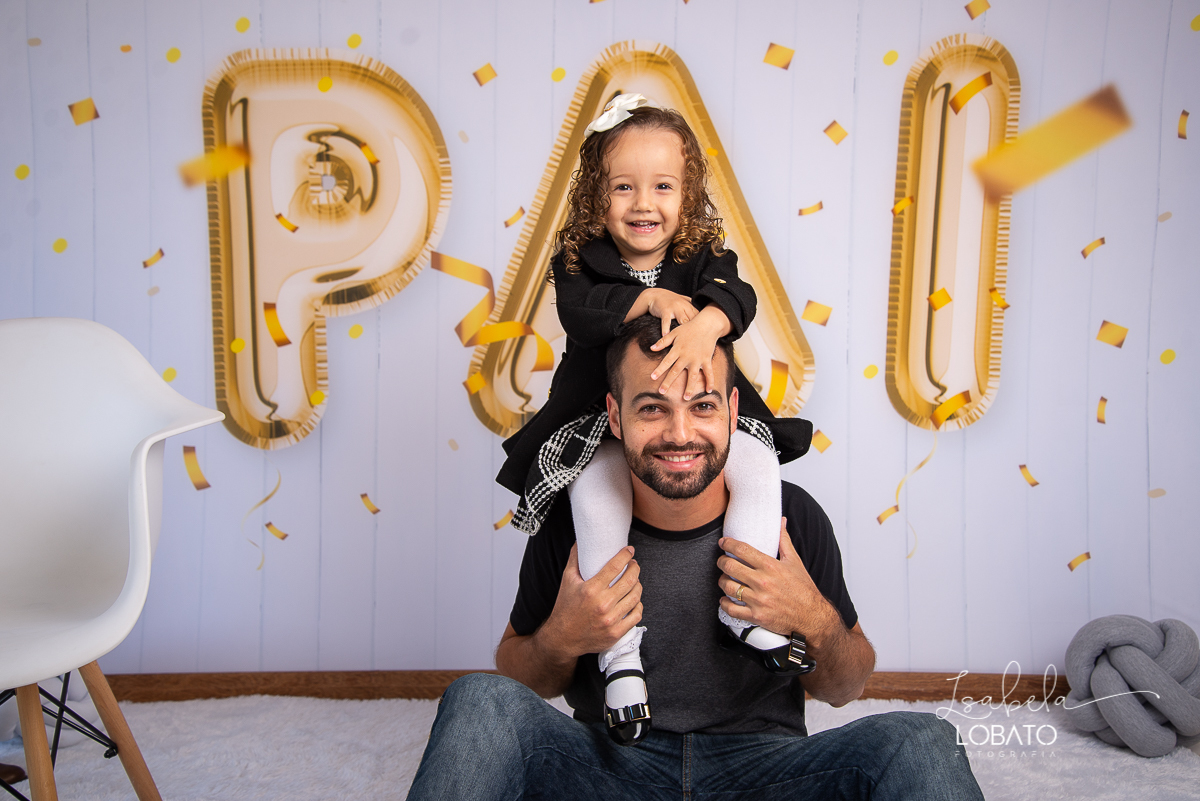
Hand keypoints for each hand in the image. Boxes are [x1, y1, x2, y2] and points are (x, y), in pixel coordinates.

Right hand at [540, 544, 642, 659]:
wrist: (563, 638)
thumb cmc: (565, 607)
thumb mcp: (567, 580)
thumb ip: (575, 559)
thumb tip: (580, 541)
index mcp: (591, 589)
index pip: (615, 566)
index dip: (626, 555)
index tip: (629, 550)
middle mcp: (603, 604)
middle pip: (630, 580)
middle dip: (635, 568)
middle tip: (634, 564)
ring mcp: (611, 620)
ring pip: (635, 597)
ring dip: (638, 585)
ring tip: (635, 581)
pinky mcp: (616, 633)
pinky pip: (636, 615)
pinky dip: (638, 605)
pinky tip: (634, 600)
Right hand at [643, 289, 698, 336]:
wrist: (655, 294)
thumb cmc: (669, 300)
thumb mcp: (682, 302)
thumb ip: (691, 308)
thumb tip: (701, 318)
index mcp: (689, 305)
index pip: (699, 316)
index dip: (702, 325)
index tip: (703, 335)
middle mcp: (683, 305)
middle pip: (693, 319)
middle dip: (696, 330)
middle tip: (697, 342)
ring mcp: (674, 308)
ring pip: (683, 320)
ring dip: (685, 330)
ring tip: (686, 341)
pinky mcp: (665, 310)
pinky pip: (666, 321)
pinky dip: (666, 329)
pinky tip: (666, 336)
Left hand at [648, 318, 718, 398]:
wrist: (707, 324)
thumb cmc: (688, 328)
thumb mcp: (674, 333)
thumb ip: (663, 342)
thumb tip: (651, 348)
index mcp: (677, 350)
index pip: (666, 361)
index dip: (659, 370)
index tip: (652, 377)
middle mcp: (687, 356)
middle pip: (676, 371)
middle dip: (668, 382)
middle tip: (662, 392)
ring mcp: (697, 359)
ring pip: (693, 376)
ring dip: (690, 387)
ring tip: (686, 398)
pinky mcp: (707, 360)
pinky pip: (709, 372)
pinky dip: (710, 381)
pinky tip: (709, 391)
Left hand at [716, 518, 840, 641]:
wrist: (812, 617)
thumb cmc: (804, 589)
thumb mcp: (795, 561)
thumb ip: (784, 541)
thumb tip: (781, 521)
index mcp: (771, 566)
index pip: (742, 549)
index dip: (728, 544)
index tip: (723, 543)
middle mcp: (763, 582)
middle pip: (730, 566)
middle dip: (721, 561)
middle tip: (722, 561)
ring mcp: (758, 600)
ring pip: (728, 587)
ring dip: (722, 582)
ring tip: (725, 580)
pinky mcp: (756, 616)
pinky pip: (731, 609)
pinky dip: (725, 604)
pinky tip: (726, 599)